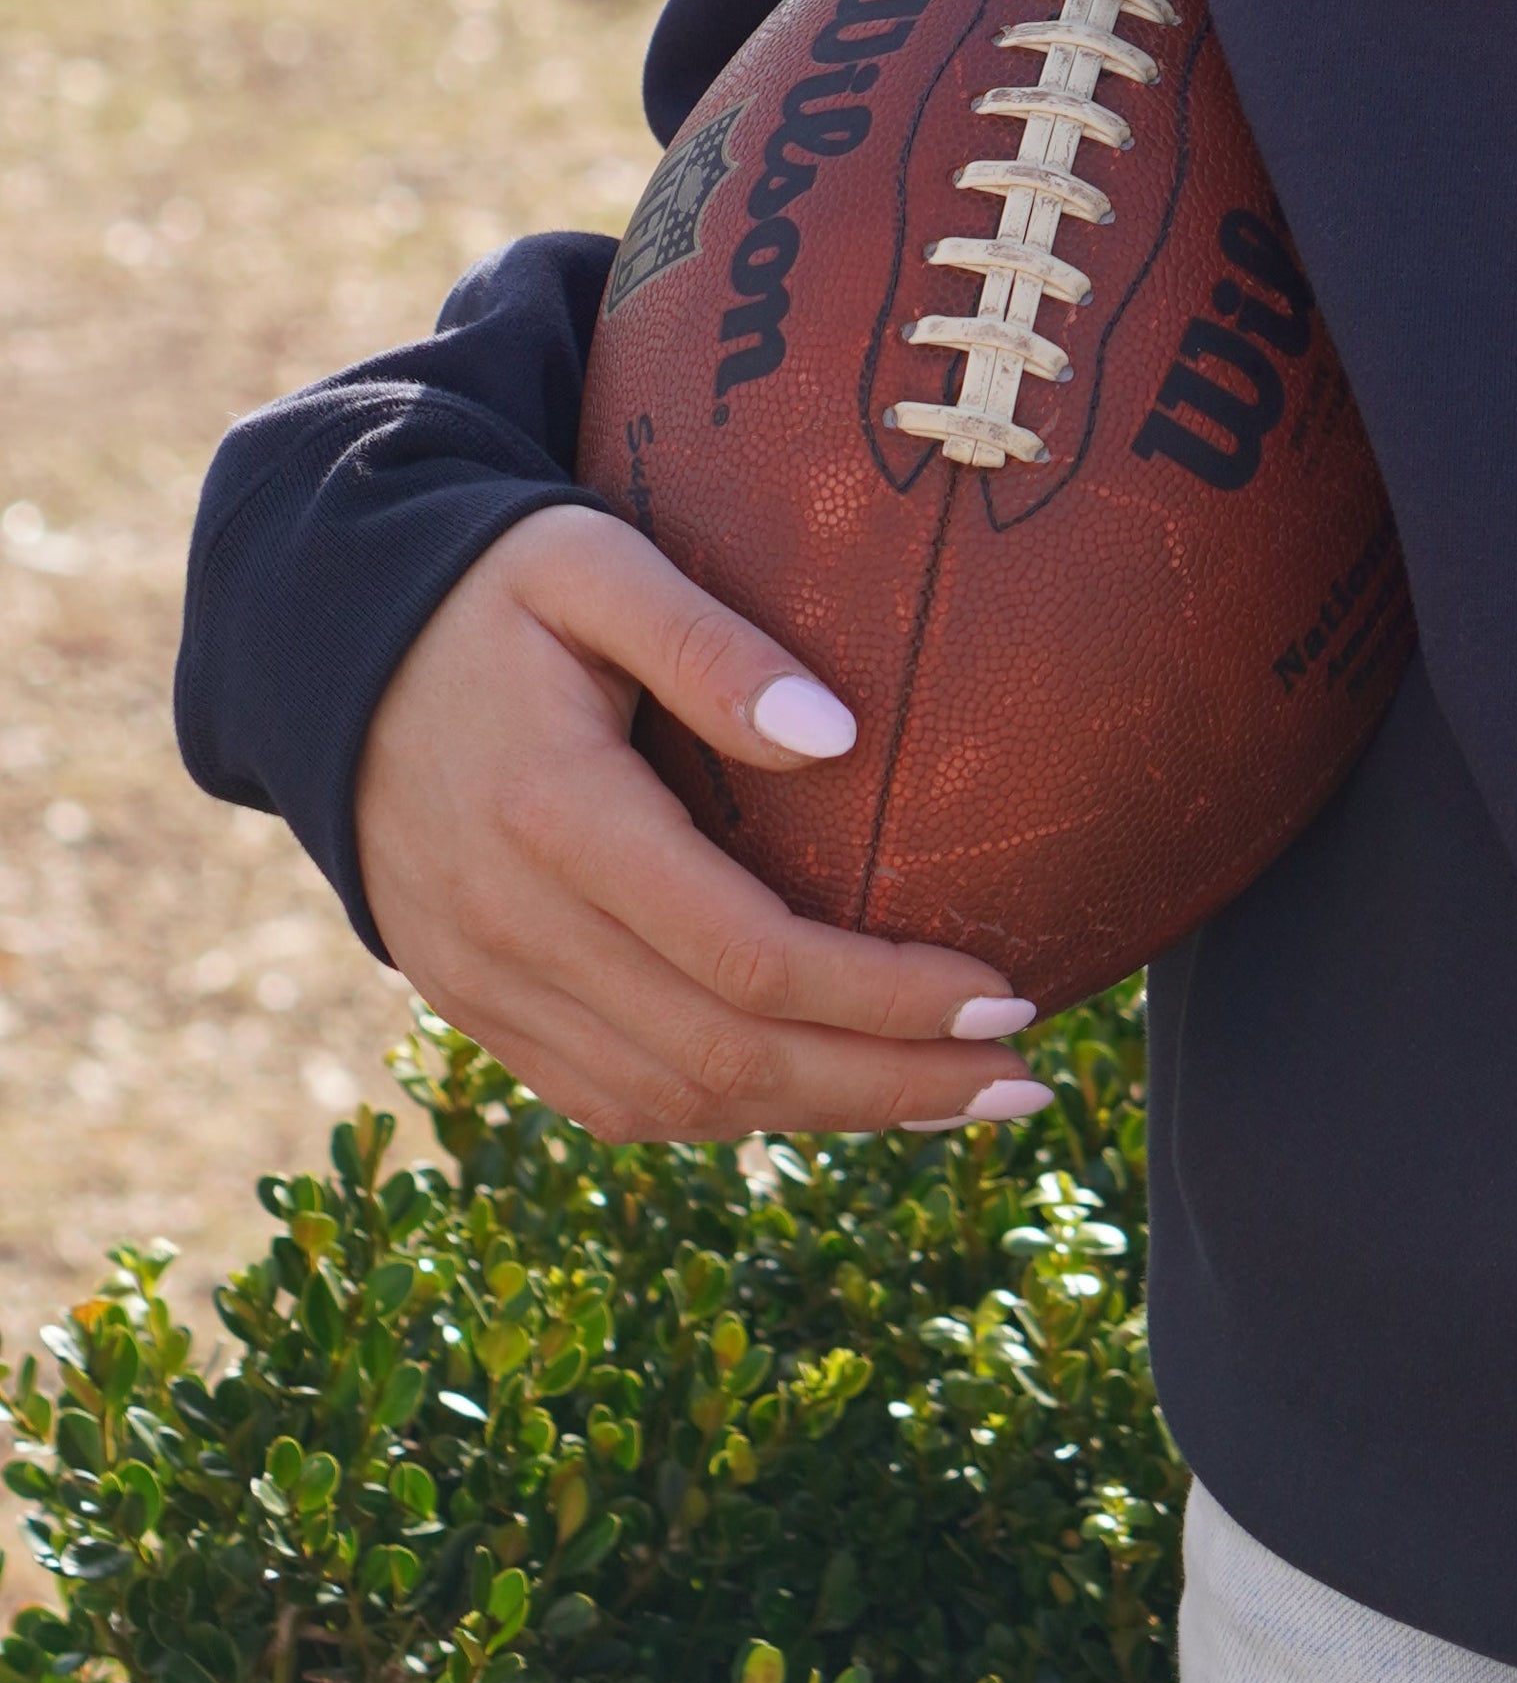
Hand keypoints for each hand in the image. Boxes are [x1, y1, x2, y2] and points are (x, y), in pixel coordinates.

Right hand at [351, 501, 1049, 1146]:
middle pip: (726, 1058)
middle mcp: (513, 926)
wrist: (329, 650)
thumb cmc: (490, 587)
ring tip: (952, 1099)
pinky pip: (609, 1098)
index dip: (882, 999)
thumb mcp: (593, 565)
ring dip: (822, 1116)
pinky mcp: (474, 1005)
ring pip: (671, 1102)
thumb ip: (710, 645)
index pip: (749, 956)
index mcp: (555, 817)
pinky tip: (820, 1093)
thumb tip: (840, 737)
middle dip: (886, 1085)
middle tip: (1020, 1085)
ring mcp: (483, 982)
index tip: (1003, 995)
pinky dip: (723, 1115)